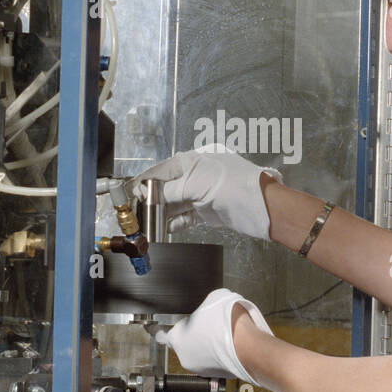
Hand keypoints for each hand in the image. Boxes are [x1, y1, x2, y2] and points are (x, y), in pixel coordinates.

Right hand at [129, 146, 281, 239]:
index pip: (161, 170)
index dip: (144, 181)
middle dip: (151, 199)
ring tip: (147, 222)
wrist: (261, 206)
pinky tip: (165, 228)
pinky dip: (175, 223)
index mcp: (192, 162)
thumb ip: (171, 189)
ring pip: (175, 204)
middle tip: (136, 211)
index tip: (130, 192)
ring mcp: (201, 194)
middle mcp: (195, 176)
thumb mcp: (196, 183)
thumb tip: (150, 194)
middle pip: (166, 188)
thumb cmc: (233, 186)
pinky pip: (186, 217)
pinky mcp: (207, 212)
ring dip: (162, 213)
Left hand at [155, 288, 277, 391]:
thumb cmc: (228, 323)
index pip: (163, 335)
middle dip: (194, 334)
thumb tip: (209, 307)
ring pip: (200, 353)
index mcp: (177, 338)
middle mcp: (185, 357)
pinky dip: (219, 354)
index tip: (159, 329)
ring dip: (207, 345)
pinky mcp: (217, 376)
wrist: (248, 345)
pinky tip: (230, 344)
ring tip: (223, 333)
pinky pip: (214, 361)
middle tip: (208, 324)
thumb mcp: (214, 298)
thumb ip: (204, 305)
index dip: (163, 329)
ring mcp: (201, 369)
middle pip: (185, 343)